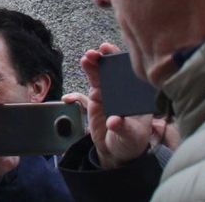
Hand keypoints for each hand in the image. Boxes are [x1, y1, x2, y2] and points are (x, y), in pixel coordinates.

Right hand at [69, 43, 166, 169]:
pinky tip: (69, 98)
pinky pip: (86, 90)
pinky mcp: (95, 99)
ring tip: (86, 59)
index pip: (129, 73)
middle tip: (95, 53)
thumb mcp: (131, 136)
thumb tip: (114, 121)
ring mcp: (107, 93)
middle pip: (112, 69)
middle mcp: (122, 90)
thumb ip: (123, 128)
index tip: (113, 54)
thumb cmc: (131, 141)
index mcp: (135, 95)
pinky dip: (76, 92)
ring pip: (98, 75)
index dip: (121, 60)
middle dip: (104, 58)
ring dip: (92, 65)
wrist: (117, 151)